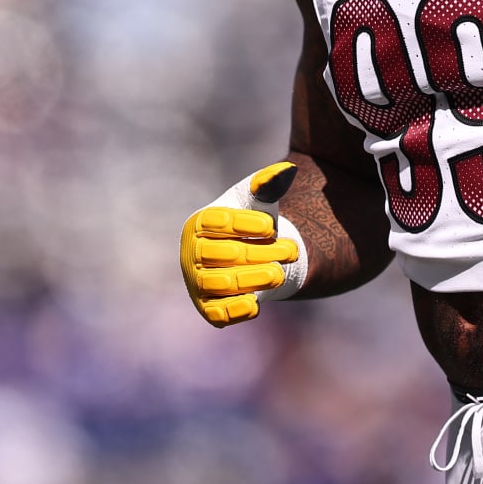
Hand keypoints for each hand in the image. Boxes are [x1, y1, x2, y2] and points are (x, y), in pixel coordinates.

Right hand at [179, 162, 301, 326]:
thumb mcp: (260, 201)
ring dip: (255, 279)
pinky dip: (237, 310)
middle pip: (224, 254)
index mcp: (198, 223)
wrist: (257, 259)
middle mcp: (190, 253)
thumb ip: (269, 183)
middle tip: (291, 251)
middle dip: (261, 253)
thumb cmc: (253, 225)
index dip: (245, 224)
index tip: (270, 226)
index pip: (216, 223)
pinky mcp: (208, 309)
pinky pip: (218, 313)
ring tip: (280, 273)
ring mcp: (197, 282)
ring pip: (223, 283)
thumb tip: (288, 169)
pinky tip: (256, 302)